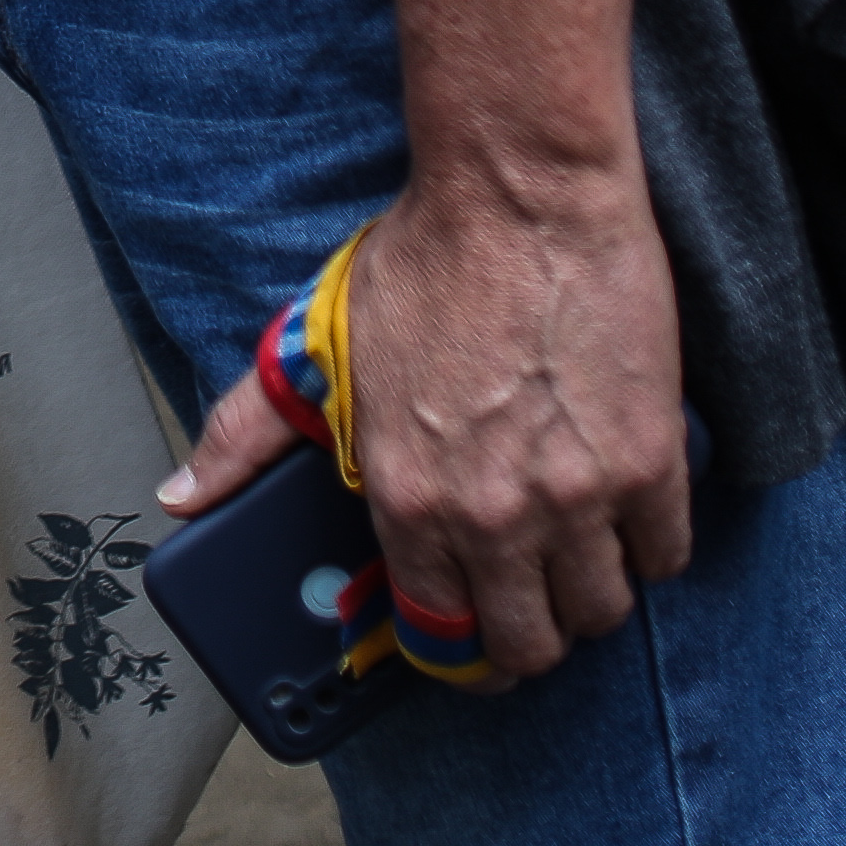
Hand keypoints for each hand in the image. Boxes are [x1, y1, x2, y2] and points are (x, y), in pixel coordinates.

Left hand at [155, 177, 692, 680]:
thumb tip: (180, 496)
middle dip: (526, 635)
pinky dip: (649, 543)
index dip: (455, 652)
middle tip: (527, 601)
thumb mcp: (316, 350)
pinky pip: (665, 554)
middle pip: (529, 645)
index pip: (438, 635)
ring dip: (588, 593)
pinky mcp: (648, 460)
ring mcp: (577, 494)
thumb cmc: (425, 262)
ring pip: (601, 610)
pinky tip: (627, 510)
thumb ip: (248, 433)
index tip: (466, 642)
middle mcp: (492, 515)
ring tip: (577, 552)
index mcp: (407, 497)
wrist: (520, 193)